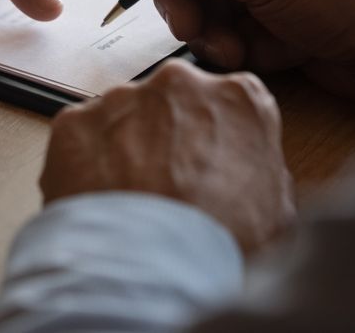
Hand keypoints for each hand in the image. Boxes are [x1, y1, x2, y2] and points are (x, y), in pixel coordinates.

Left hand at [41, 59, 295, 253]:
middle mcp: (179, 84)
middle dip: (167, 136)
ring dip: (124, 150)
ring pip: (123, 118)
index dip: (215, 138)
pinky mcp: (75, 121)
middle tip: (164, 186)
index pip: (228, 103)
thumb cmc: (220, 245)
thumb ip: (266, 174)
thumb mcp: (279, 214)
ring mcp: (123, 99)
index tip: (206, 165)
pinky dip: (84, 165)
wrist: (151, 270)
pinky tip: (98, 204)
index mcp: (239, 98)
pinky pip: (81, 138)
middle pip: (172, 103)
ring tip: (128, 204)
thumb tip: (256, 177)